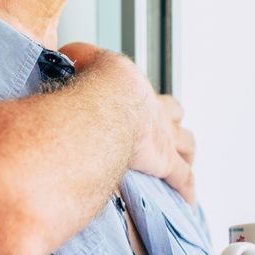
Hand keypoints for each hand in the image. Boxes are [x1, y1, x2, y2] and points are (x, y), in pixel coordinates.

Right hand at [61, 43, 195, 204]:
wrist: (107, 107)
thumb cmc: (96, 86)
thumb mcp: (83, 58)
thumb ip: (77, 57)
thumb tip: (66, 54)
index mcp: (136, 92)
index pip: (144, 92)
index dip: (145, 99)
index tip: (139, 103)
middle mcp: (155, 114)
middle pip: (174, 113)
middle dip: (172, 122)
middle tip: (167, 131)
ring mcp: (164, 139)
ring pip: (186, 143)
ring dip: (185, 152)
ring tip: (183, 161)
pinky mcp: (166, 163)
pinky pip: (183, 178)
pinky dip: (187, 189)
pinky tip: (187, 200)